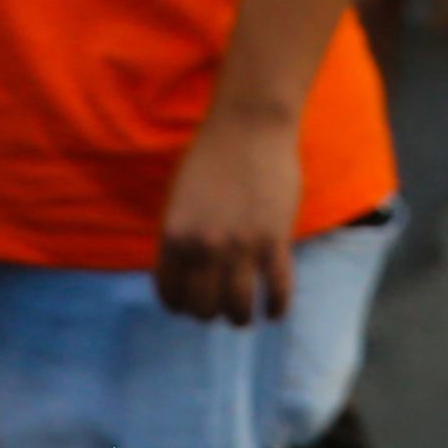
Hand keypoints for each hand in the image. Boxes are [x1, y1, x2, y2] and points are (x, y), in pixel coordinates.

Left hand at [156, 104, 303, 323]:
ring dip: (240, 318)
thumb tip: (186, 271)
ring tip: (242, 318)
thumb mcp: (179, 198)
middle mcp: (203, 244)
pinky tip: (273, 312)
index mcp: (173, 233)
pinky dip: (276, 307)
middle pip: (203, 304)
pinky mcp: (274, 240)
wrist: (247, 129)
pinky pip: (277, 289)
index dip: (178, 305)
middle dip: (208, 313)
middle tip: (216, 312)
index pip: (170, 289)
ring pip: (238, 305)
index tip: (185, 309)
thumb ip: (181, 234)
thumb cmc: (209, 159)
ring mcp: (240, 245)